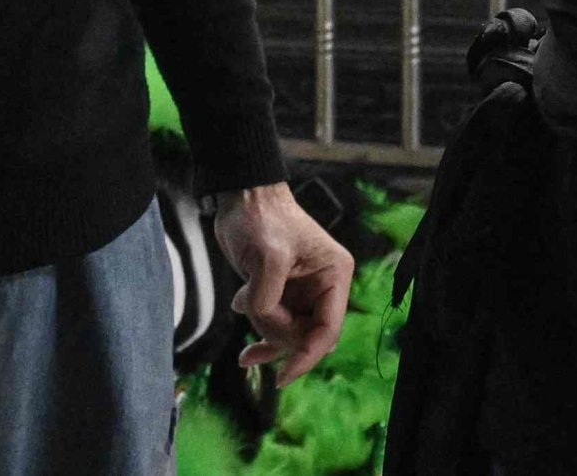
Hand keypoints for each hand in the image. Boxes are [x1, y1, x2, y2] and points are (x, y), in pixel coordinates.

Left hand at [215, 182, 355, 381]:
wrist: (242, 197)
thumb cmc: (261, 217)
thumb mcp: (267, 256)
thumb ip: (268, 296)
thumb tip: (261, 320)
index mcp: (334, 275)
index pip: (328, 329)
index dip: (307, 356)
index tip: (282, 377)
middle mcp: (324, 286)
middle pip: (308, 336)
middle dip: (280, 340)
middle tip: (252, 326)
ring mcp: (303, 291)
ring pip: (291, 334)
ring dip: (267, 341)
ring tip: (243, 346)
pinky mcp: (283, 292)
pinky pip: (278, 326)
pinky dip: (262, 337)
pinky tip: (246, 351)